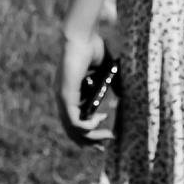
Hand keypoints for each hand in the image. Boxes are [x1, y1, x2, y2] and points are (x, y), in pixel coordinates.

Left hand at [57, 24, 114, 147]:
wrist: (84, 36)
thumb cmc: (94, 48)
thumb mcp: (105, 71)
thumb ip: (110, 84)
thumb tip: (120, 97)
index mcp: (70, 92)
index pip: (72, 121)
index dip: (86, 133)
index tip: (103, 137)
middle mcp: (63, 96)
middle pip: (71, 130)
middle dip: (88, 142)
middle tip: (103, 147)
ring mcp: (62, 96)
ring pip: (72, 129)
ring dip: (91, 137)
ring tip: (106, 136)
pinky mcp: (66, 95)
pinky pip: (74, 121)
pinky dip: (87, 128)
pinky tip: (99, 124)